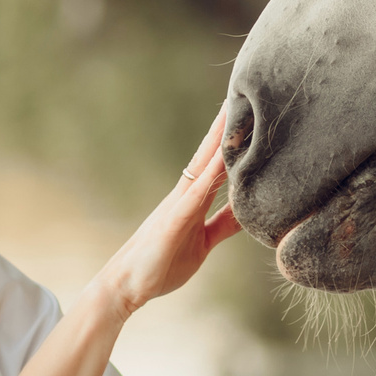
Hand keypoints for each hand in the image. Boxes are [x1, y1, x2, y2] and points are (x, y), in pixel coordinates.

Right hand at [95, 115, 242, 314]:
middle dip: (225, 124)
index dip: (231, 136)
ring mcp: (177, 205)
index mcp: (193, 198)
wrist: (128, 285)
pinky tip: (221, 162)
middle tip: (241, 90)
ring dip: (218, 140)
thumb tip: (247, 212)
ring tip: (234, 111)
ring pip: (203, 166)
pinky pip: (195, 196)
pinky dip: (209, 178)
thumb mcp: (203, 241)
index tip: (247, 109)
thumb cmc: (162, 264)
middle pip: (209, 152)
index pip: (216, 160)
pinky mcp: (173, 223)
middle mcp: (185, 194)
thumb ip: (223, 223)